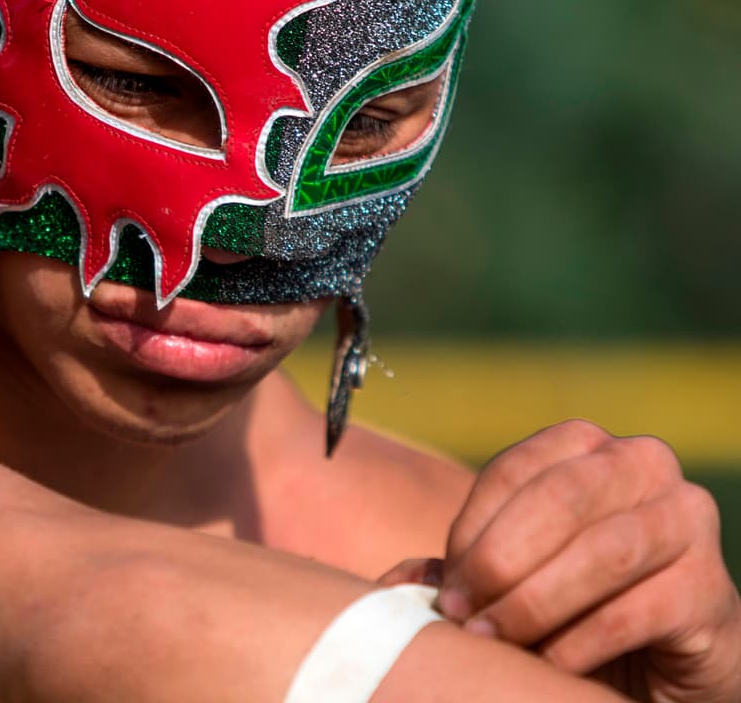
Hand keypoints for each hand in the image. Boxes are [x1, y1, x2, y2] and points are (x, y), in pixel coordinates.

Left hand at [431, 420, 740, 702]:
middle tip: (460, 615)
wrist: (664, 657)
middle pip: (558, 499)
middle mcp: (643, 464)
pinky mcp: (710, 589)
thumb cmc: (574, 603)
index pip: (514, 471)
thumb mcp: (513, 575)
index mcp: (585, 446)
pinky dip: (576, 643)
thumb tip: (399, 584)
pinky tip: (546, 664)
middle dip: (498, 561)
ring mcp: (687, 520)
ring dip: (532, 603)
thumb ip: (461, 568)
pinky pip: (632, 613)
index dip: (471, 531)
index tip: (445, 590)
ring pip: (601, 554)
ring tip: (491, 640)